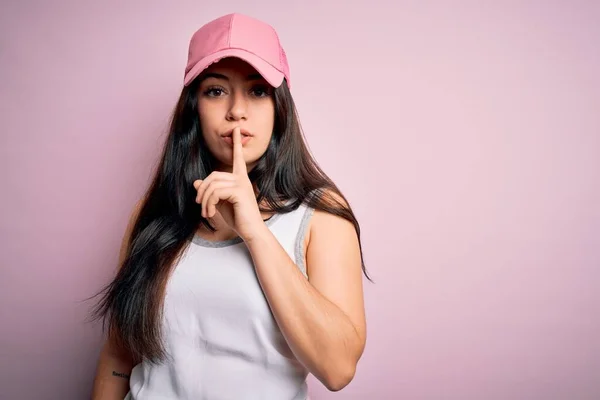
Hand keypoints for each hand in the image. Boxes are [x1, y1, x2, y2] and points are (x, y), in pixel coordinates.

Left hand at [193, 127, 265, 241]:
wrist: (251, 232)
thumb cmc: (239, 219)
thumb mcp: (220, 204)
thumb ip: (210, 192)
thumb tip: (196, 182)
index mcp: (240, 179)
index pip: (237, 158)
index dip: (237, 143)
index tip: (237, 129)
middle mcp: (242, 178)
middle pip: (213, 175)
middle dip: (202, 190)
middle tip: (199, 205)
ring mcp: (241, 184)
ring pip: (212, 184)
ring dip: (204, 200)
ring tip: (206, 212)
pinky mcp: (239, 191)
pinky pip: (216, 192)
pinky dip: (209, 203)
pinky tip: (211, 213)